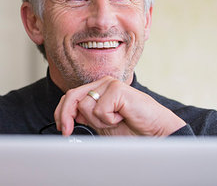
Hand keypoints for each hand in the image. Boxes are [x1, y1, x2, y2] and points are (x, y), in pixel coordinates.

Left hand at [54, 76, 185, 135]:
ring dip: (98, 120)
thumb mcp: (101, 123)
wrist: (155, 132)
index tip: (61, 128)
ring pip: (85, 105)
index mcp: (97, 89)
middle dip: (66, 115)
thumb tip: (66, 117)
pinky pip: (99, 108)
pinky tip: (122, 116)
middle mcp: (102, 84)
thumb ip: (85, 116)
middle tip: (67, 131)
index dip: (61, 112)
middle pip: (72, 96)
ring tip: (115, 120)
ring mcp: (110, 84)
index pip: (71, 96)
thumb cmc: (132, 127)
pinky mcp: (117, 88)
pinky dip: (109, 119)